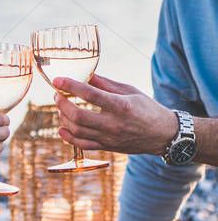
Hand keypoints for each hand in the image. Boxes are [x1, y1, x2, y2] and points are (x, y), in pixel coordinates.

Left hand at [52, 74, 177, 155]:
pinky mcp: (107, 147)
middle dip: (62, 103)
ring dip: (63, 117)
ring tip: (61, 107)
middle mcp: (114, 124)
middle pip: (78, 115)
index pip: (90, 94)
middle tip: (58, 94)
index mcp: (121, 106)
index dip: (71, 85)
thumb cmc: (147, 109)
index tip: (58, 80)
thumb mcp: (130, 91)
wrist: (163, 134)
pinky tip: (62, 129)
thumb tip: (86, 74)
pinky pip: (83, 145)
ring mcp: (109, 138)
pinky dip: (68, 138)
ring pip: (77, 130)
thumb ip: (106, 84)